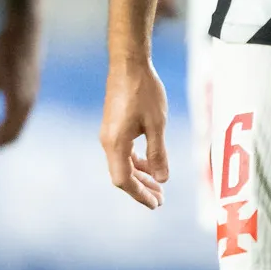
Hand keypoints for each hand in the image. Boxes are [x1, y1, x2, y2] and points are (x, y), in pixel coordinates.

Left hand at [0, 16, 40, 149]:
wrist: (25, 29)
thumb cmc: (5, 49)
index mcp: (20, 101)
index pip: (6, 134)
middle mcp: (28, 102)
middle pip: (13, 135)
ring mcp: (30, 97)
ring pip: (16, 126)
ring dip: (0, 137)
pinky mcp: (28, 91)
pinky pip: (17, 116)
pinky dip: (4, 126)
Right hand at [99, 54, 168, 207]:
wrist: (128, 65)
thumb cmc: (144, 92)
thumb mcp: (157, 125)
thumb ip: (158, 153)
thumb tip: (162, 179)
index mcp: (115, 143)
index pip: (123, 180)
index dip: (140, 194)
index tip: (157, 204)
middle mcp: (108, 142)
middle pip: (121, 175)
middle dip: (141, 189)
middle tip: (161, 199)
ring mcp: (109, 134)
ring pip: (122, 164)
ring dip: (140, 176)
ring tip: (158, 185)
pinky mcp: (114, 127)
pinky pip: (123, 152)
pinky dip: (136, 162)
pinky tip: (149, 164)